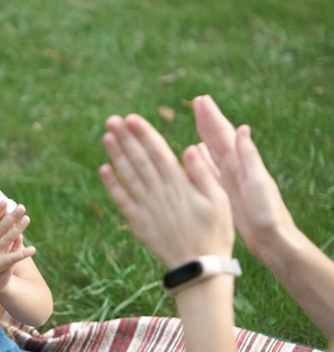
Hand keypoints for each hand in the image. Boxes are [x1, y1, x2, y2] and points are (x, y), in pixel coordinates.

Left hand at [99, 114, 233, 267]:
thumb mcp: (220, 201)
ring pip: (128, 175)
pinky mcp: (138, 222)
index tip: (132, 118)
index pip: (158, 152)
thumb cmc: (215, 232)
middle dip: (125, 138)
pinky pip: (122, 200)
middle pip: (139, 159)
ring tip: (106, 136)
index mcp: (180, 184)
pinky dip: (111, 184)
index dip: (144, 134)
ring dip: (116, 155)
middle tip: (112, 119)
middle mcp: (160, 192)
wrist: (199, 267)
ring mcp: (147, 207)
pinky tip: (103, 169)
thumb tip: (189, 148)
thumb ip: (202, 174)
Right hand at [193, 95, 297, 260]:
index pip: (225, 134)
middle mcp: (236, 168)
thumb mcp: (258, 183)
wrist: (273, 240)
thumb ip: (249, 157)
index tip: (201, 100)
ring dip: (204, 136)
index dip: (212, 117)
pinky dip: (201, 159)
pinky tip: (193, 154)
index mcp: (243, 163)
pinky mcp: (225, 192)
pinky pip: (209, 170)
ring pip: (213, 152)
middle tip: (196, 102)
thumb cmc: (268, 214)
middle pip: (218, 138)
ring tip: (195, 122)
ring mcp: (230, 180)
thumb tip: (243, 129)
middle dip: (207, 120)